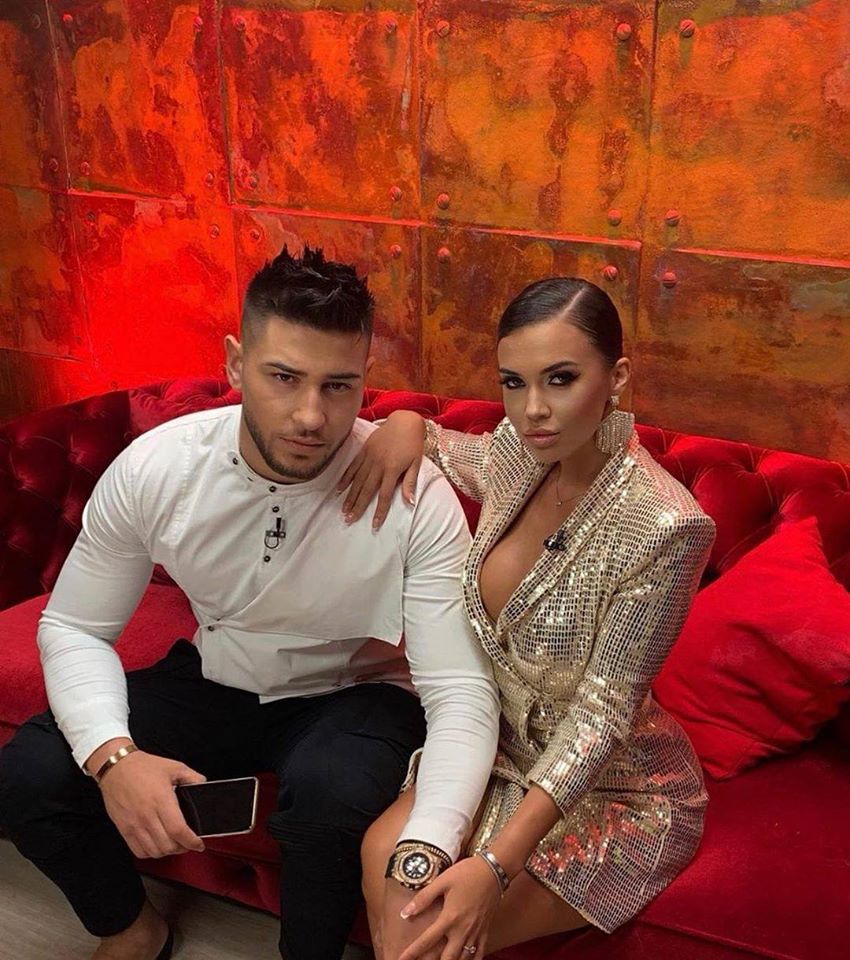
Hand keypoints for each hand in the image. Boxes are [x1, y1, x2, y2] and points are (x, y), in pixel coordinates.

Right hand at [96, 747, 206, 858]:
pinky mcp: (124, 829)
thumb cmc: (143, 767)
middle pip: (168, 845)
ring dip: (167, 852)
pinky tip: (157, 845)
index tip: (198, 844)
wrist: (116, 768)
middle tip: (188, 842)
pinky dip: (151, 853)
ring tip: (174, 844)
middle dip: (182, 848)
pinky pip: (139, 851)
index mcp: (161, 800)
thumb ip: (192, 777)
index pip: (178, 830)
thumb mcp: (173, 767)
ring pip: (154, 851)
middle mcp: (147, 816)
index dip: (191, 841)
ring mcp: (134, 825)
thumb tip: (203, 785)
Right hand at [337, 411, 424, 528]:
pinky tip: (339, 489)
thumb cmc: (413, 444)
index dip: (379, 511)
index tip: (374, 525)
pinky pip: (353, 466)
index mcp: (392, 469)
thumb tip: (410, 503)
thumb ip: (411, 483)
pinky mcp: (364, 450)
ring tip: (344, 510)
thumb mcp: (417, 463)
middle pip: (366, 490)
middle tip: (350, 520)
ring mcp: (369, 457)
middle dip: (358, 507)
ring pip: (357, 480)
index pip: (384, 495)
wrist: (405, 421)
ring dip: (350, 496)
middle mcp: (378, 464)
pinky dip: (346, 478)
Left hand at [398, 857, 501, 959]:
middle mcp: (462, 930)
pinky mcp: (485, 931)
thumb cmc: (466, 873)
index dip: (412, 953)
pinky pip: (479, 955)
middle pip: (447, 959)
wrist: (493, 871)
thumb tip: (405, 913)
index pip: (426, 941)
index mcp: (449, 918)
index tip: (401, 959)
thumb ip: (423, 898)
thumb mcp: (442, 881)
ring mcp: (475, 933)